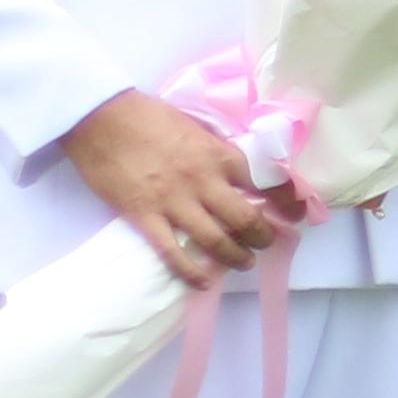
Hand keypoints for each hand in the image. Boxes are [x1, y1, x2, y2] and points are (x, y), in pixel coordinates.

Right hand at [64, 88, 296, 285]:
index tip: (297, 213)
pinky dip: (192, 272)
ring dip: (236, 257)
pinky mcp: (143, 217)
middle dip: (263, 237)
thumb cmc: (148, 116)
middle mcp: (204, 181)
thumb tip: (239, 171)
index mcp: (219, 154)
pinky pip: (173, 252)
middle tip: (266, 243)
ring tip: (243, 262)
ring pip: (216, 241)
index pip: (266, 181)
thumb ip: (217, 151)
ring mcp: (174, 201)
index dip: (287, 201)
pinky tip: (204, 282)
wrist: (100, 117)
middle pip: (246, 219)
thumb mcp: (196, 128)